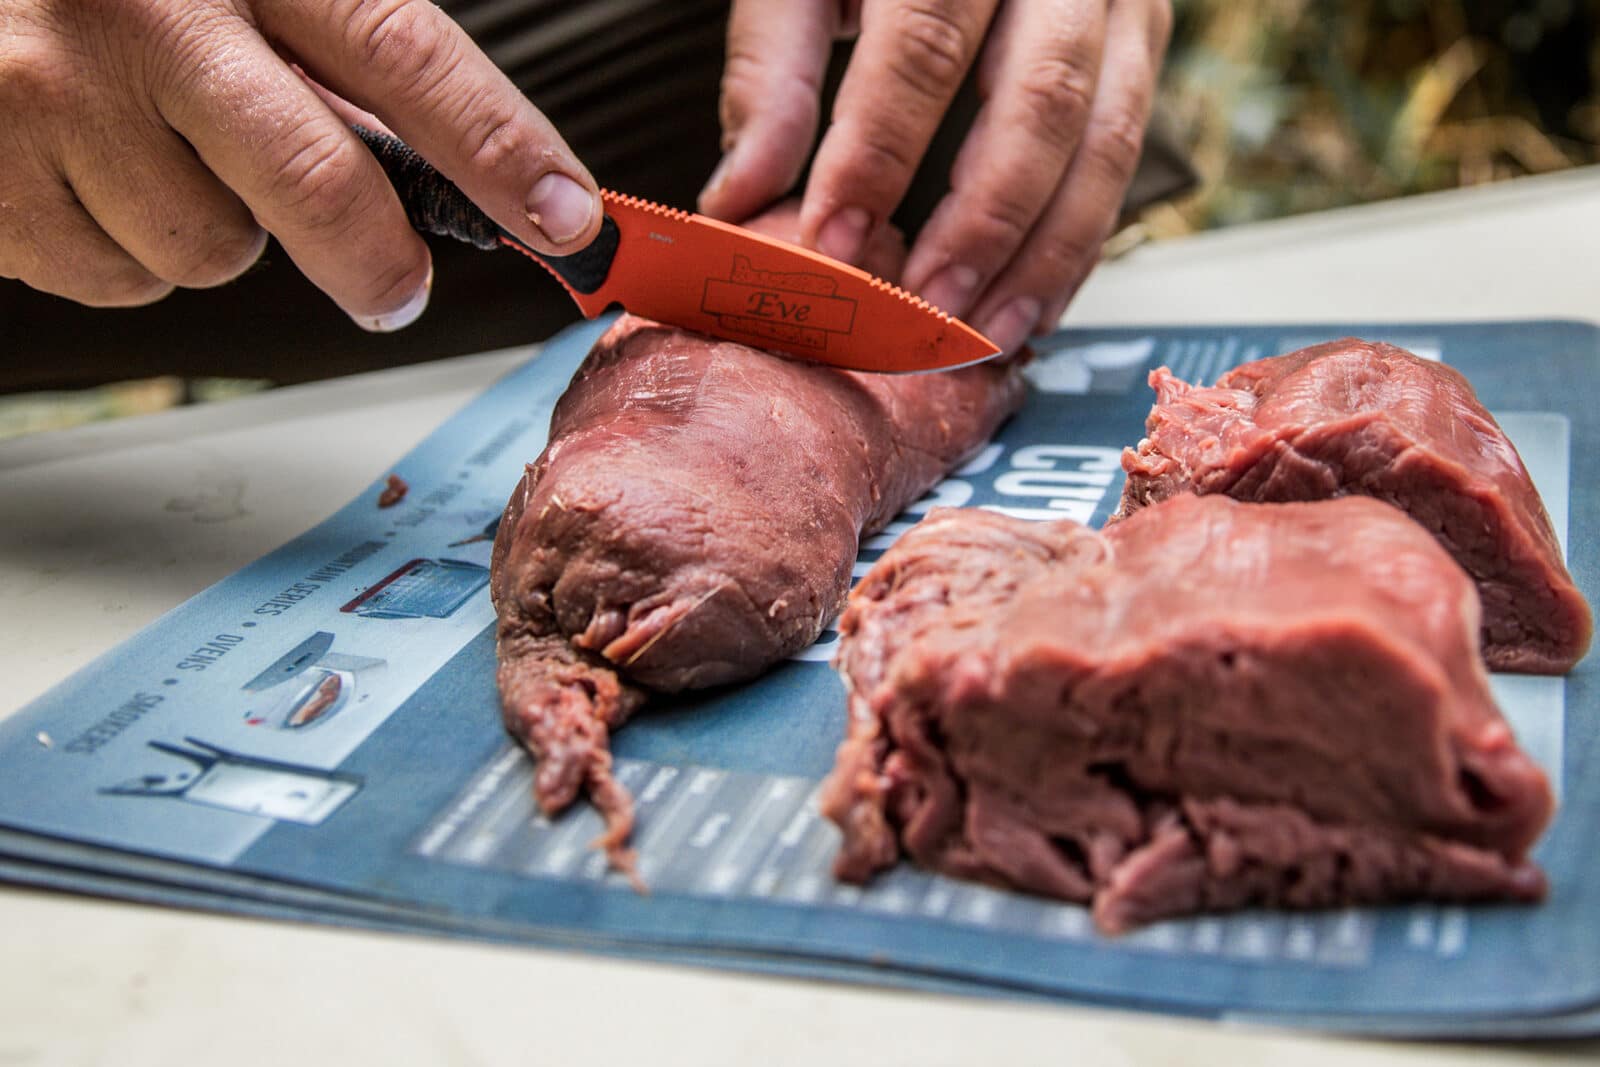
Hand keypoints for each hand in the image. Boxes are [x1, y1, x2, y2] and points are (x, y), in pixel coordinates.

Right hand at [0, 0, 600, 329]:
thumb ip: (324, 48)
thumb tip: (445, 164)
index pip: (405, 55)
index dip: (500, 148)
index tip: (569, 219)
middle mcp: (145, 12)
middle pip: (319, 186)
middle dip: (378, 261)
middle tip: (396, 287)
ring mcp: (54, 97)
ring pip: (213, 252)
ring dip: (215, 232)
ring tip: (150, 151)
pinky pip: (121, 281)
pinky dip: (122, 251)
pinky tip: (85, 174)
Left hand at [699, 0, 1171, 354]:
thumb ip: (770, 73)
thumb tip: (741, 199)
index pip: (922, 46)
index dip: (879, 153)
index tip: (835, 242)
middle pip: (1040, 99)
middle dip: (984, 222)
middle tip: (927, 306)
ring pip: (1105, 136)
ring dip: (1047, 251)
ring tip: (986, 331)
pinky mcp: (1139, 36)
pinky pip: (1127, 149)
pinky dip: (1081, 239)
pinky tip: (1034, 303)